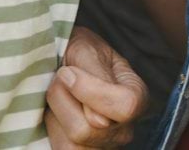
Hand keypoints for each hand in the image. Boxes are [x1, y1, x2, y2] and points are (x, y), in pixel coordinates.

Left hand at [45, 26, 145, 147]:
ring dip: (55, 116)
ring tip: (58, 96)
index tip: (67, 72)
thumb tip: (96, 119)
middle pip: (89, 130)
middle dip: (63, 101)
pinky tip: (56, 113)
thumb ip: (95, 76)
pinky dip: (52, 130)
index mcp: (137, 97)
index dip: (91, 92)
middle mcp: (125, 128)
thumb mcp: (88, 49)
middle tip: (58, 78)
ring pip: (71, 145)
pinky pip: (60, 149)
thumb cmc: (81, 53)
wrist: (67, 63)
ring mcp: (104, 146)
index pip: (125, 106)